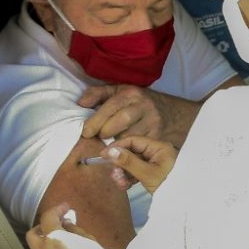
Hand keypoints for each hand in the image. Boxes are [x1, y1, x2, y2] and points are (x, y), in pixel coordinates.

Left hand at [26, 203, 103, 248]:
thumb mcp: (87, 239)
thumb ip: (74, 229)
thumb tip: (67, 224)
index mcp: (53, 237)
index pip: (48, 217)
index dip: (57, 209)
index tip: (65, 207)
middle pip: (33, 233)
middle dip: (42, 226)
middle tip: (56, 223)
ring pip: (37, 246)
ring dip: (45, 239)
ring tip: (61, 236)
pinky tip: (62, 248)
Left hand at [78, 84, 200, 147]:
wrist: (169, 112)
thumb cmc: (135, 102)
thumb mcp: (117, 92)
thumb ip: (97, 94)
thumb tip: (80, 103)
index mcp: (131, 93)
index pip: (112, 106)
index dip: (97, 120)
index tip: (86, 132)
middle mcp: (144, 106)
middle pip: (123, 119)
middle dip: (107, 131)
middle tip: (98, 139)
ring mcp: (153, 122)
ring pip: (132, 135)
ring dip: (117, 144)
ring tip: (108, 147)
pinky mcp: (158, 136)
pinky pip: (141, 148)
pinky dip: (129, 154)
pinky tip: (121, 156)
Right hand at [101, 136, 176, 193]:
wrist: (183, 202)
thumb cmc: (169, 186)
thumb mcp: (148, 174)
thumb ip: (129, 162)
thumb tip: (110, 151)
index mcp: (159, 147)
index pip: (134, 140)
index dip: (117, 146)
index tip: (103, 155)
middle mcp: (157, 151)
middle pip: (132, 152)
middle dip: (121, 164)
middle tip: (114, 175)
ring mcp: (155, 162)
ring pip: (133, 163)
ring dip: (123, 173)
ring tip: (120, 183)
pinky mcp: (153, 172)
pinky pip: (137, 171)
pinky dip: (129, 178)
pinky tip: (125, 186)